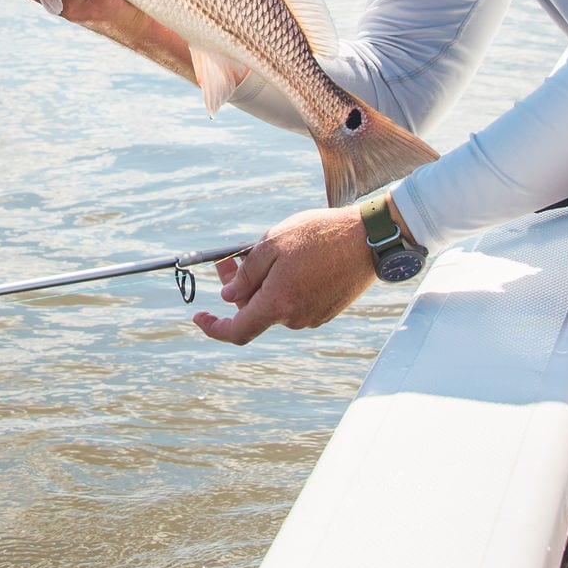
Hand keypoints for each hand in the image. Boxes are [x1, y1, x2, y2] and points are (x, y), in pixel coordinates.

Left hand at [193, 206, 378, 345]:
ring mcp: (313, 316)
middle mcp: (294, 317)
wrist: (369, 239)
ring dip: (264, 283)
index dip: (214, 328)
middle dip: (238, 288)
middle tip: (231, 258)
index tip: (198, 317)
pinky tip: (292, 260)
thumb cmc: (319, 236)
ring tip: (268, 250)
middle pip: (254, 311)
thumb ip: (246, 274)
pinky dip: (284, 286)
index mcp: (277, 304)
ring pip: (275, 304)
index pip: (237, 331)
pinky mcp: (327, 310)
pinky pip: (295, 301)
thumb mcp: (272, 244)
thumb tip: (228, 298)